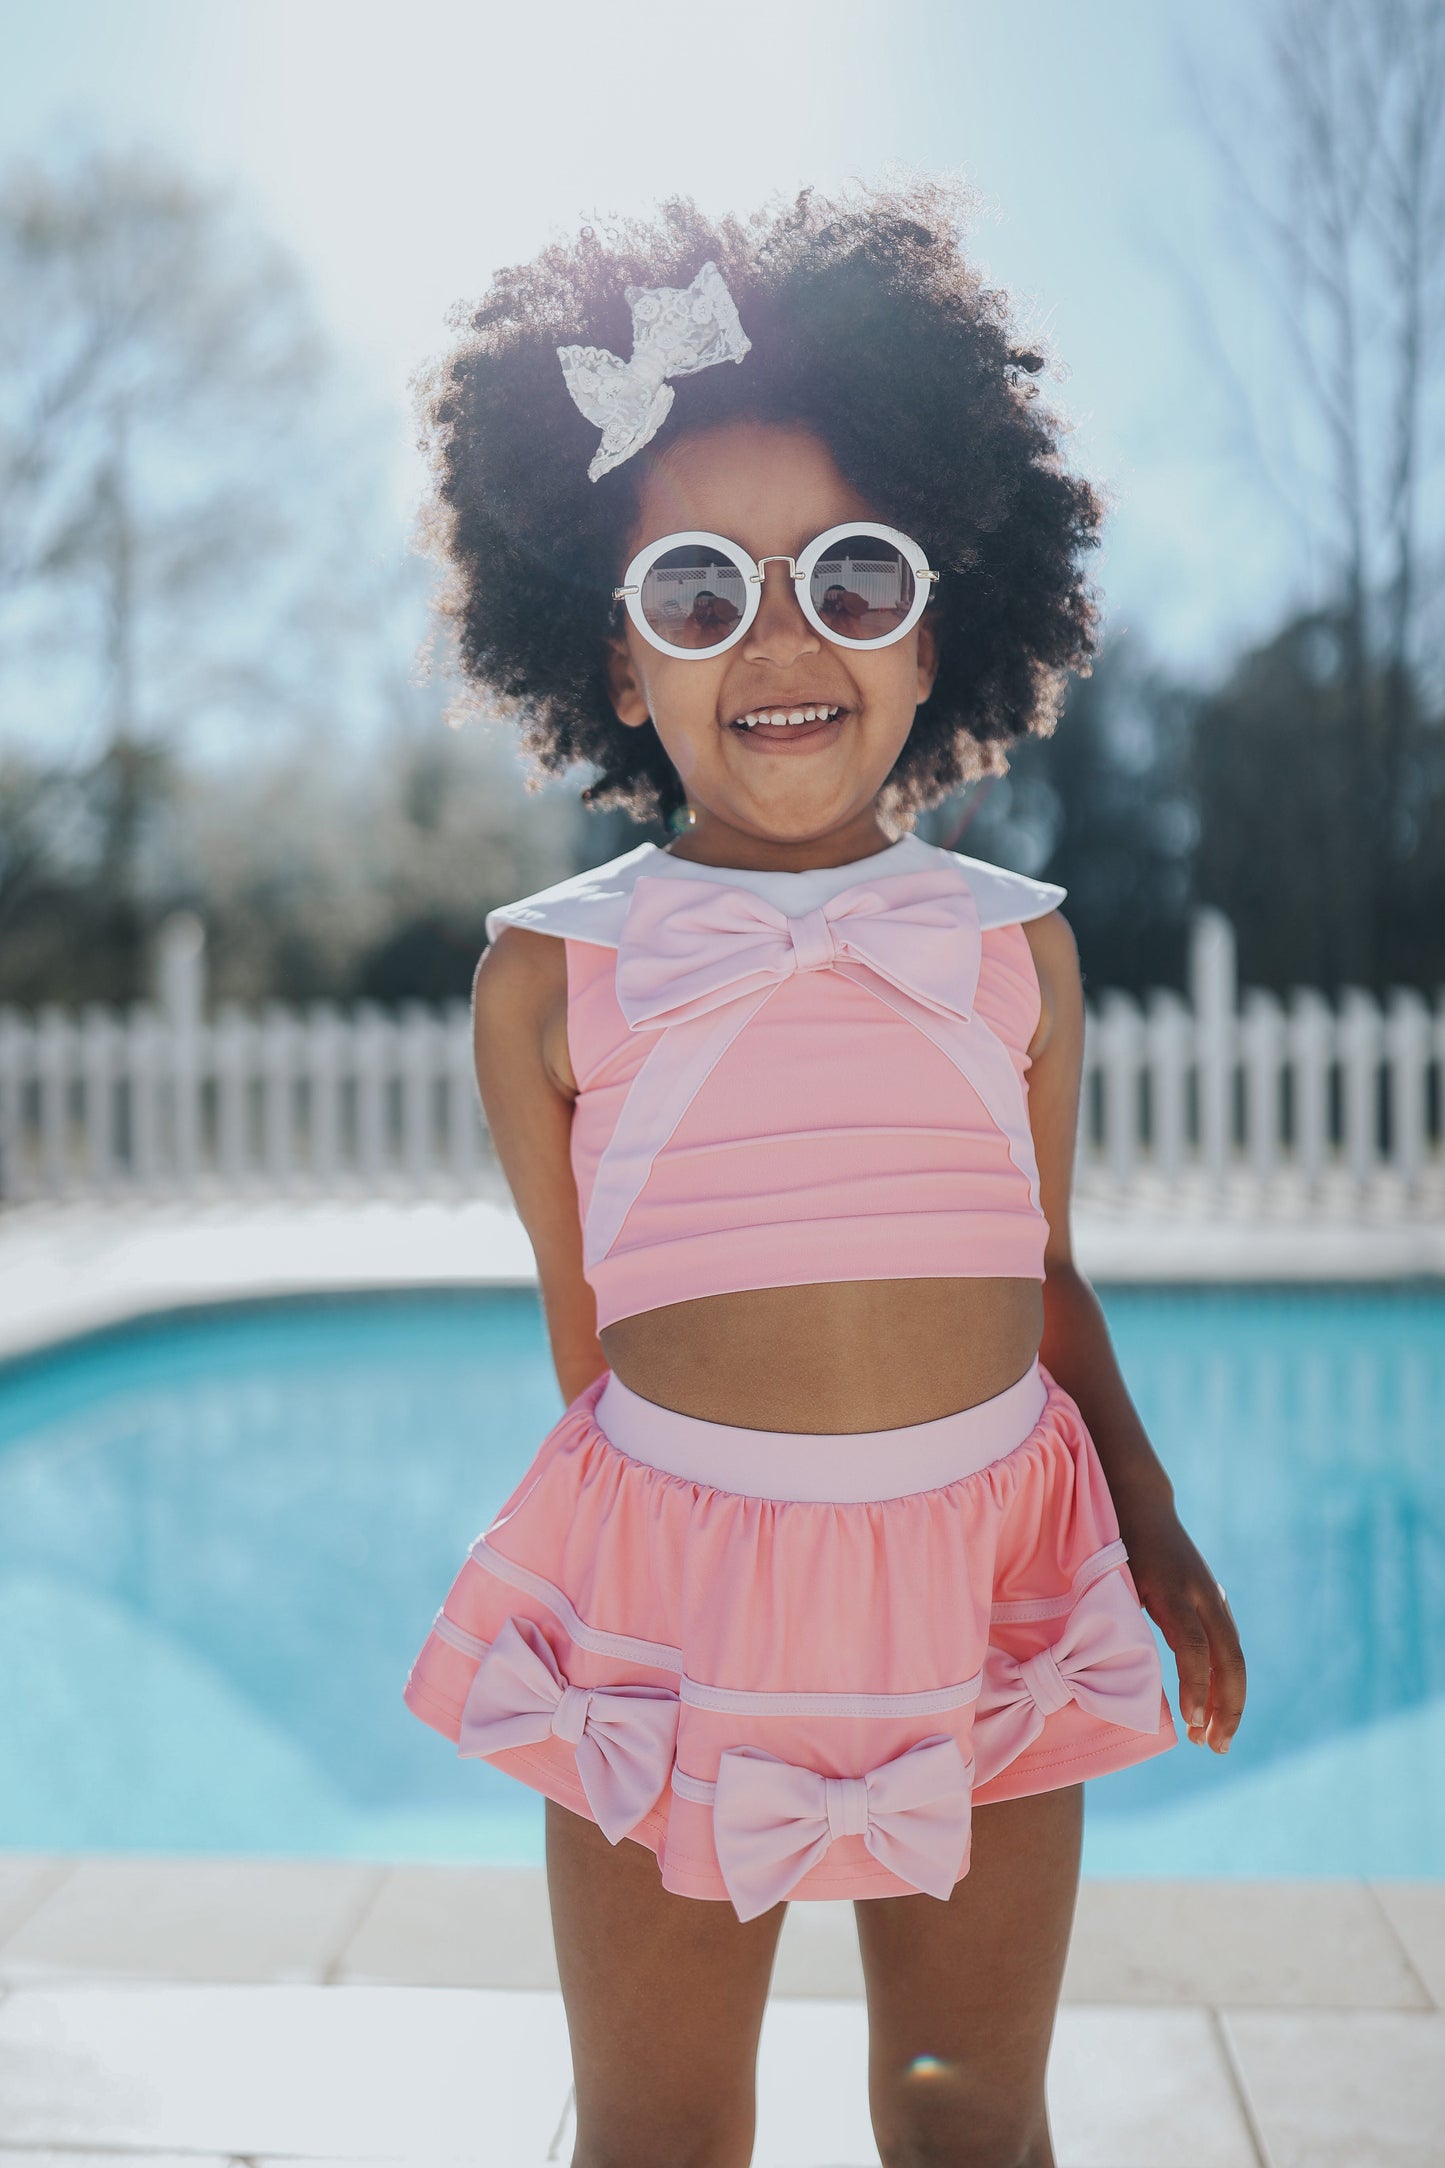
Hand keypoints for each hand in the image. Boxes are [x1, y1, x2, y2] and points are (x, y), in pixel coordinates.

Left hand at [1116, 1496, 1245, 1754]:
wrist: (1140, 1502)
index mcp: (1175, 1589)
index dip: (1195, 1686)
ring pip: (1234, 1656)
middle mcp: (1203, 1593)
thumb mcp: (1112, 1578)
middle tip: (1212, 1747)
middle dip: (1226, 1706)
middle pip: (1229, 1657)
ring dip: (1229, 1701)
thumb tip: (1108, 1674)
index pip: (1194, 1647)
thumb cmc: (1115, 1543)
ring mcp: (1213, 1597)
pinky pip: (1226, 1648)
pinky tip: (1212, 1712)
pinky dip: (1223, 1681)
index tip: (1190, 1723)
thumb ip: (1119, 1620)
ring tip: (1214, 1741)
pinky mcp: (1214, 1602)